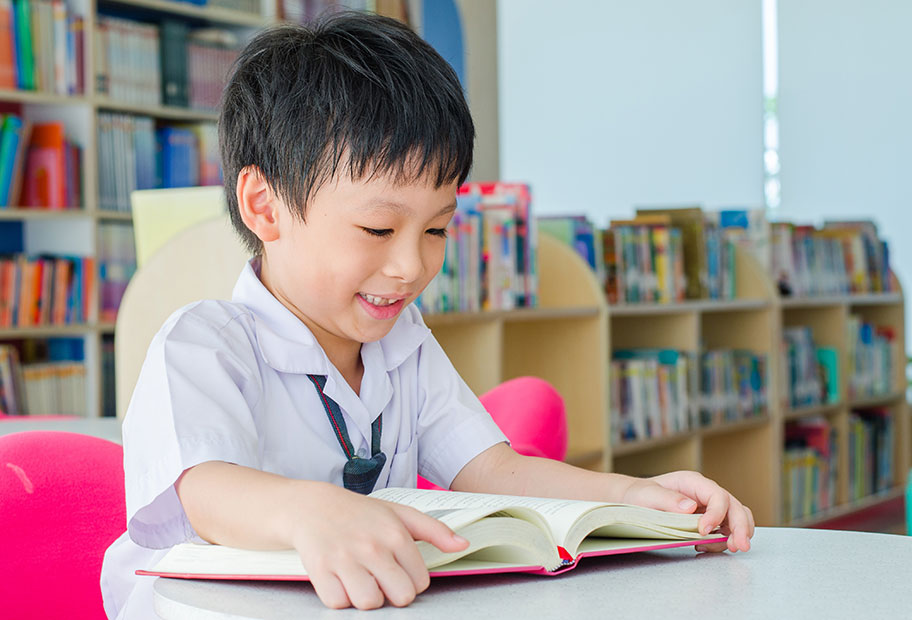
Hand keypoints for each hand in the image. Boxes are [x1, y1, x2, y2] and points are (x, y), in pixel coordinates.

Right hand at [291, 485, 468, 608]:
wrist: (312, 506)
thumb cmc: (359, 513)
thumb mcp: (399, 513)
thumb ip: (434, 530)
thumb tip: (462, 544)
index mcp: (395, 534)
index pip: (420, 582)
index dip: (409, 579)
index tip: (397, 569)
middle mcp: (373, 547)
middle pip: (401, 597)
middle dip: (391, 592)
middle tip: (380, 578)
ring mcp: (345, 559)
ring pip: (370, 603)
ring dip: (365, 597)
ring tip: (359, 578)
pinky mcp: (320, 570)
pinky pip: (338, 603)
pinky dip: (339, 597)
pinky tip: (340, 580)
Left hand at [620, 470, 753, 552]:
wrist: (634, 501)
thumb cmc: (640, 494)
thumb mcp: (647, 494)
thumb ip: (667, 499)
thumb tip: (690, 507)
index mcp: (692, 482)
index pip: (717, 495)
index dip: (716, 514)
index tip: (704, 530)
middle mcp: (704, 493)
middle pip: (734, 506)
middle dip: (741, 526)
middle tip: (738, 546)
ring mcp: (708, 506)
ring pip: (736, 517)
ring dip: (738, 533)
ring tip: (730, 548)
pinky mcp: (708, 520)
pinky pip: (725, 529)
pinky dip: (724, 540)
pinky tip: (706, 547)